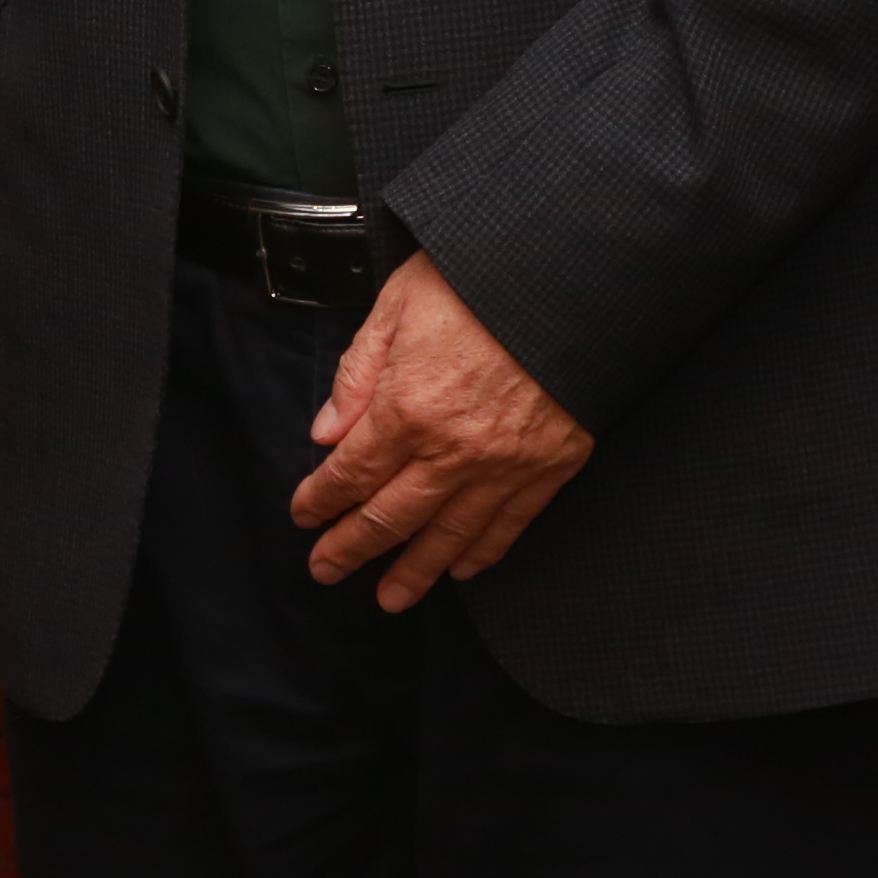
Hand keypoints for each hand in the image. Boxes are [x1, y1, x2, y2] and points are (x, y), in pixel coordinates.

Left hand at [289, 253, 591, 609]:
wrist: (574, 278)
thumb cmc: (480, 278)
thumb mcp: (398, 304)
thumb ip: (358, 372)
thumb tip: (326, 431)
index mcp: (406, 407)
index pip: (350, 472)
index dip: (320, 498)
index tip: (303, 514)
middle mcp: (451, 451)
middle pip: (389, 516)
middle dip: (350, 548)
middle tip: (324, 570)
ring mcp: (504, 466)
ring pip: (448, 536)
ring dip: (413, 572)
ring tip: (388, 599)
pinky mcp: (549, 467)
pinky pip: (509, 525)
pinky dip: (482, 553)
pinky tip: (461, 570)